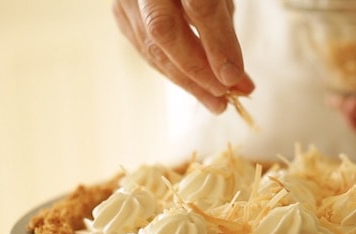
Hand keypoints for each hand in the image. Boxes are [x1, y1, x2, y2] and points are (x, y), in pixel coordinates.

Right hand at [113, 0, 254, 113]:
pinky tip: (193, 86)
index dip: (217, 43)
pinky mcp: (121, 13)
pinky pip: (145, 50)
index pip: (199, 5)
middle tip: (224, 96)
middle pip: (165, 30)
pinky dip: (171, 72)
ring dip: (186, 81)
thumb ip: (224, 26)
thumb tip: (234, 77)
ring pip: (152, 46)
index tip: (233, 77)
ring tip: (216, 101)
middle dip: (197, 71)